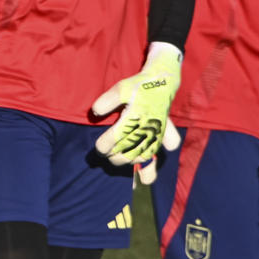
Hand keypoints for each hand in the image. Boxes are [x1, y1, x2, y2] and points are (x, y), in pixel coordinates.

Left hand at [94, 44, 181, 182]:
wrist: (162, 82)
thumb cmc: (138, 86)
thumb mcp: (122, 88)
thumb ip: (108, 100)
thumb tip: (95, 112)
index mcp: (137, 114)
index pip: (117, 136)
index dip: (105, 145)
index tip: (98, 148)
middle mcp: (148, 125)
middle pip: (129, 149)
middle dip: (114, 156)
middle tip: (105, 155)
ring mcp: (157, 132)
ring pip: (142, 155)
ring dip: (128, 162)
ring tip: (116, 161)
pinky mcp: (162, 136)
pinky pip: (157, 154)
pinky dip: (148, 166)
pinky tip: (142, 176)